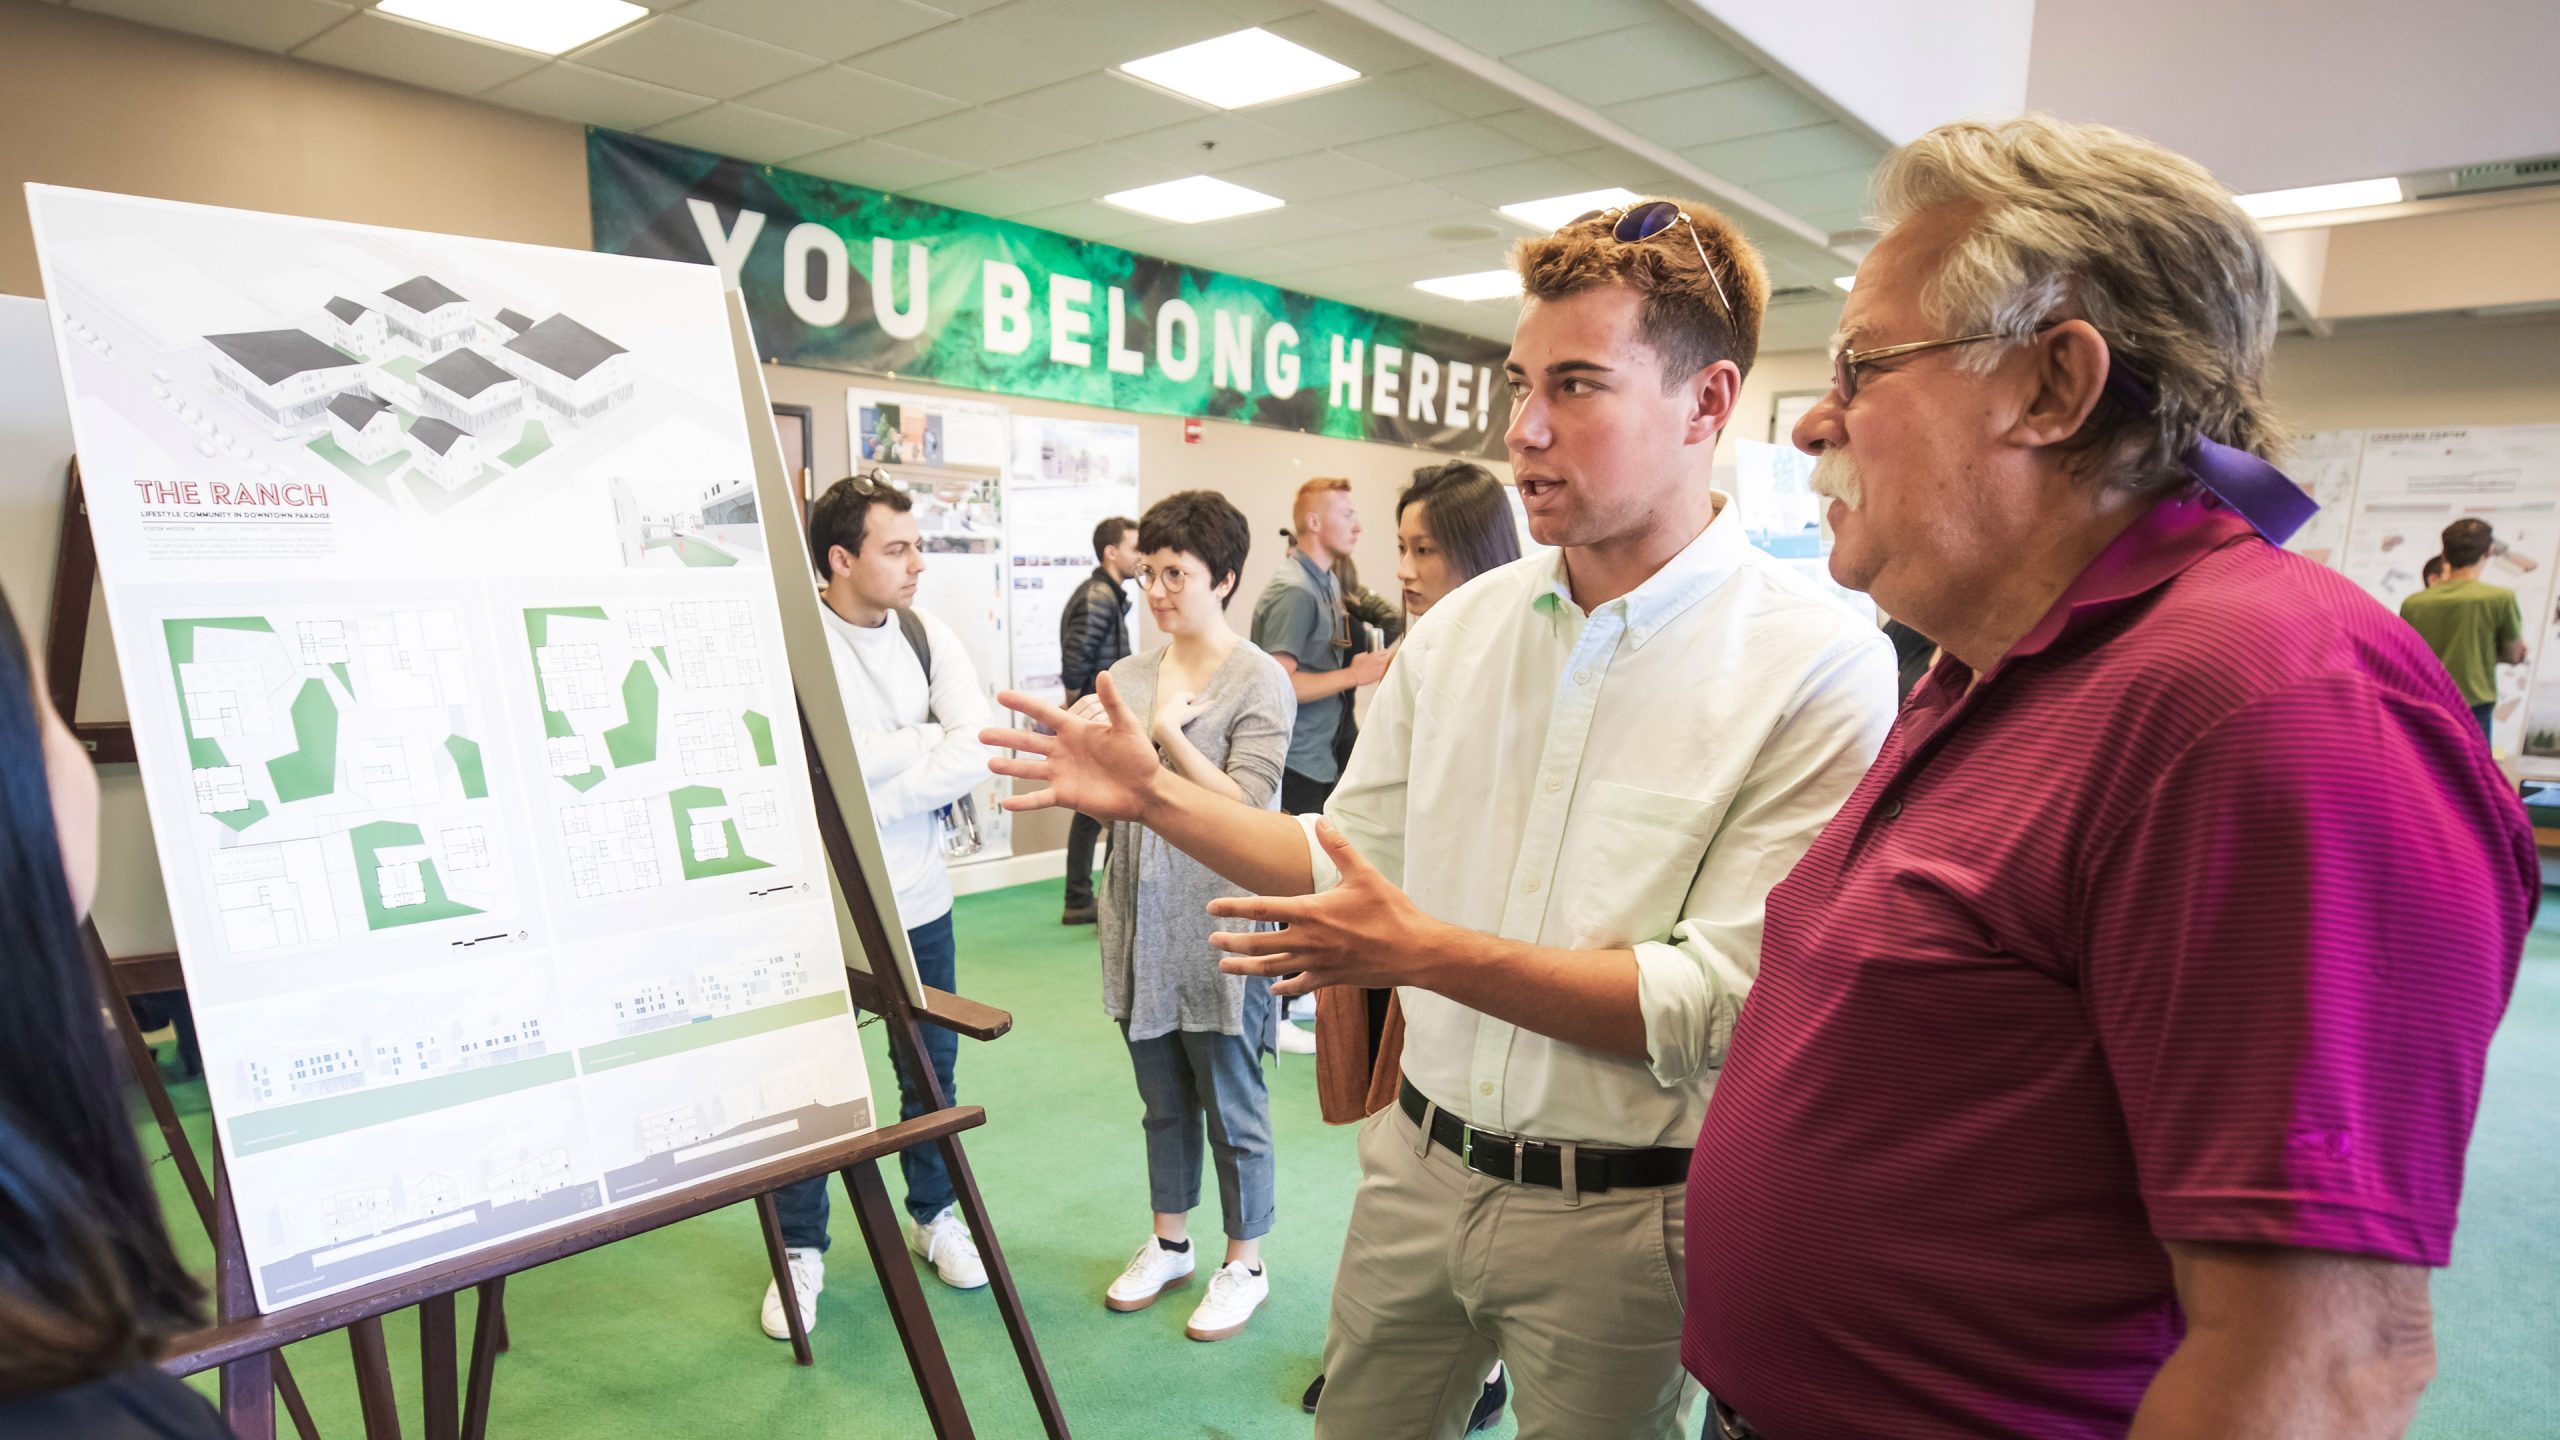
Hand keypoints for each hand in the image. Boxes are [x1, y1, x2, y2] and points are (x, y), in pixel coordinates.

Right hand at [982, 671, 1162, 821]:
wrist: (1146, 789)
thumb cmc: (1138, 756)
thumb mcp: (1126, 725)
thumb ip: (1112, 702)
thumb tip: (1103, 673)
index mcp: (1074, 730)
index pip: (1043, 713)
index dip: (1023, 703)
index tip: (1002, 695)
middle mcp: (1062, 750)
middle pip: (1028, 741)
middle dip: (1005, 737)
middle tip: (982, 734)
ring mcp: (1061, 773)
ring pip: (1028, 769)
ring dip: (1009, 766)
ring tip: (990, 762)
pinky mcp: (1065, 794)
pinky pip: (1039, 798)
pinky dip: (1023, 801)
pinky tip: (1006, 803)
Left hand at [1152, 691, 1206, 746]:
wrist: (1163, 727)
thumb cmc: (1180, 717)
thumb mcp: (1194, 712)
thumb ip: (1204, 707)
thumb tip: (1214, 701)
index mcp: (1179, 695)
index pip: (1192, 697)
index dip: (1196, 705)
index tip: (1197, 713)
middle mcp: (1171, 698)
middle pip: (1184, 703)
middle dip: (1189, 709)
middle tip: (1191, 718)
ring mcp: (1165, 706)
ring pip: (1177, 709)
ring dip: (1181, 714)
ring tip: (1184, 723)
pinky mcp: (1160, 714)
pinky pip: (1171, 715)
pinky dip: (1174, 718)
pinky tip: (1176, 725)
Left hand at [1208, 820, 1440, 997]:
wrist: (1414, 951)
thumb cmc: (1391, 911)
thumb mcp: (1364, 874)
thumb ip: (1339, 848)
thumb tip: (1322, 821)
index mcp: (1312, 911)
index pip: (1262, 908)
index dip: (1233, 908)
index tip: (1211, 908)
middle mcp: (1309, 940)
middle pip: (1259, 942)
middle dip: (1232, 942)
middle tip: (1212, 939)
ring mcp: (1318, 962)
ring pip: (1272, 967)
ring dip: (1246, 967)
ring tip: (1225, 966)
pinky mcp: (1331, 978)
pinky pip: (1299, 985)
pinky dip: (1283, 987)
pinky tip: (1272, 988)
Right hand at [1348, 648, 1389, 685]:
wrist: (1355, 676)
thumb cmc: (1355, 667)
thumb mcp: (1359, 656)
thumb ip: (1365, 654)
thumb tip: (1367, 654)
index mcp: (1374, 655)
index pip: (1385, 651)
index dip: (1385, 652)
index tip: (1385, 653)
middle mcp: (1379, 661)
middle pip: (1389, 657)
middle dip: (1388, 657)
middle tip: (1387, 659)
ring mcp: (1380, 668)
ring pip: (1389, 664)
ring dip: (1387, 664)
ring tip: (1385, 665)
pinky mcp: (1380, 675)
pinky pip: (1386, 672)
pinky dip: (1386, 671)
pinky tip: (1383, 671)